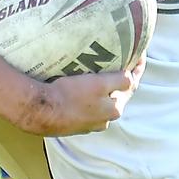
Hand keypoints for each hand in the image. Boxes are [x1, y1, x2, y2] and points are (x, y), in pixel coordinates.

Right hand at [18, 66, 140, 136]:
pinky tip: (79, 86)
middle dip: (118, 80)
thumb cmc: (70, 95)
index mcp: (114, 109)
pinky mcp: (72, 123)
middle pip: (116, 95)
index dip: (137, 69)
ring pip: (100, 101)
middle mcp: (103, 120)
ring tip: (97, 73)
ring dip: (101, 89)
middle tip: (118, 62)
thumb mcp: (100, 84)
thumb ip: (121, 81)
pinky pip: (84, 106)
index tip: (139, 54)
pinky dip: (86, 96)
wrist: (39, 111)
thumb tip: (131, 77)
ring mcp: (88, 124)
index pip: (131, 85)